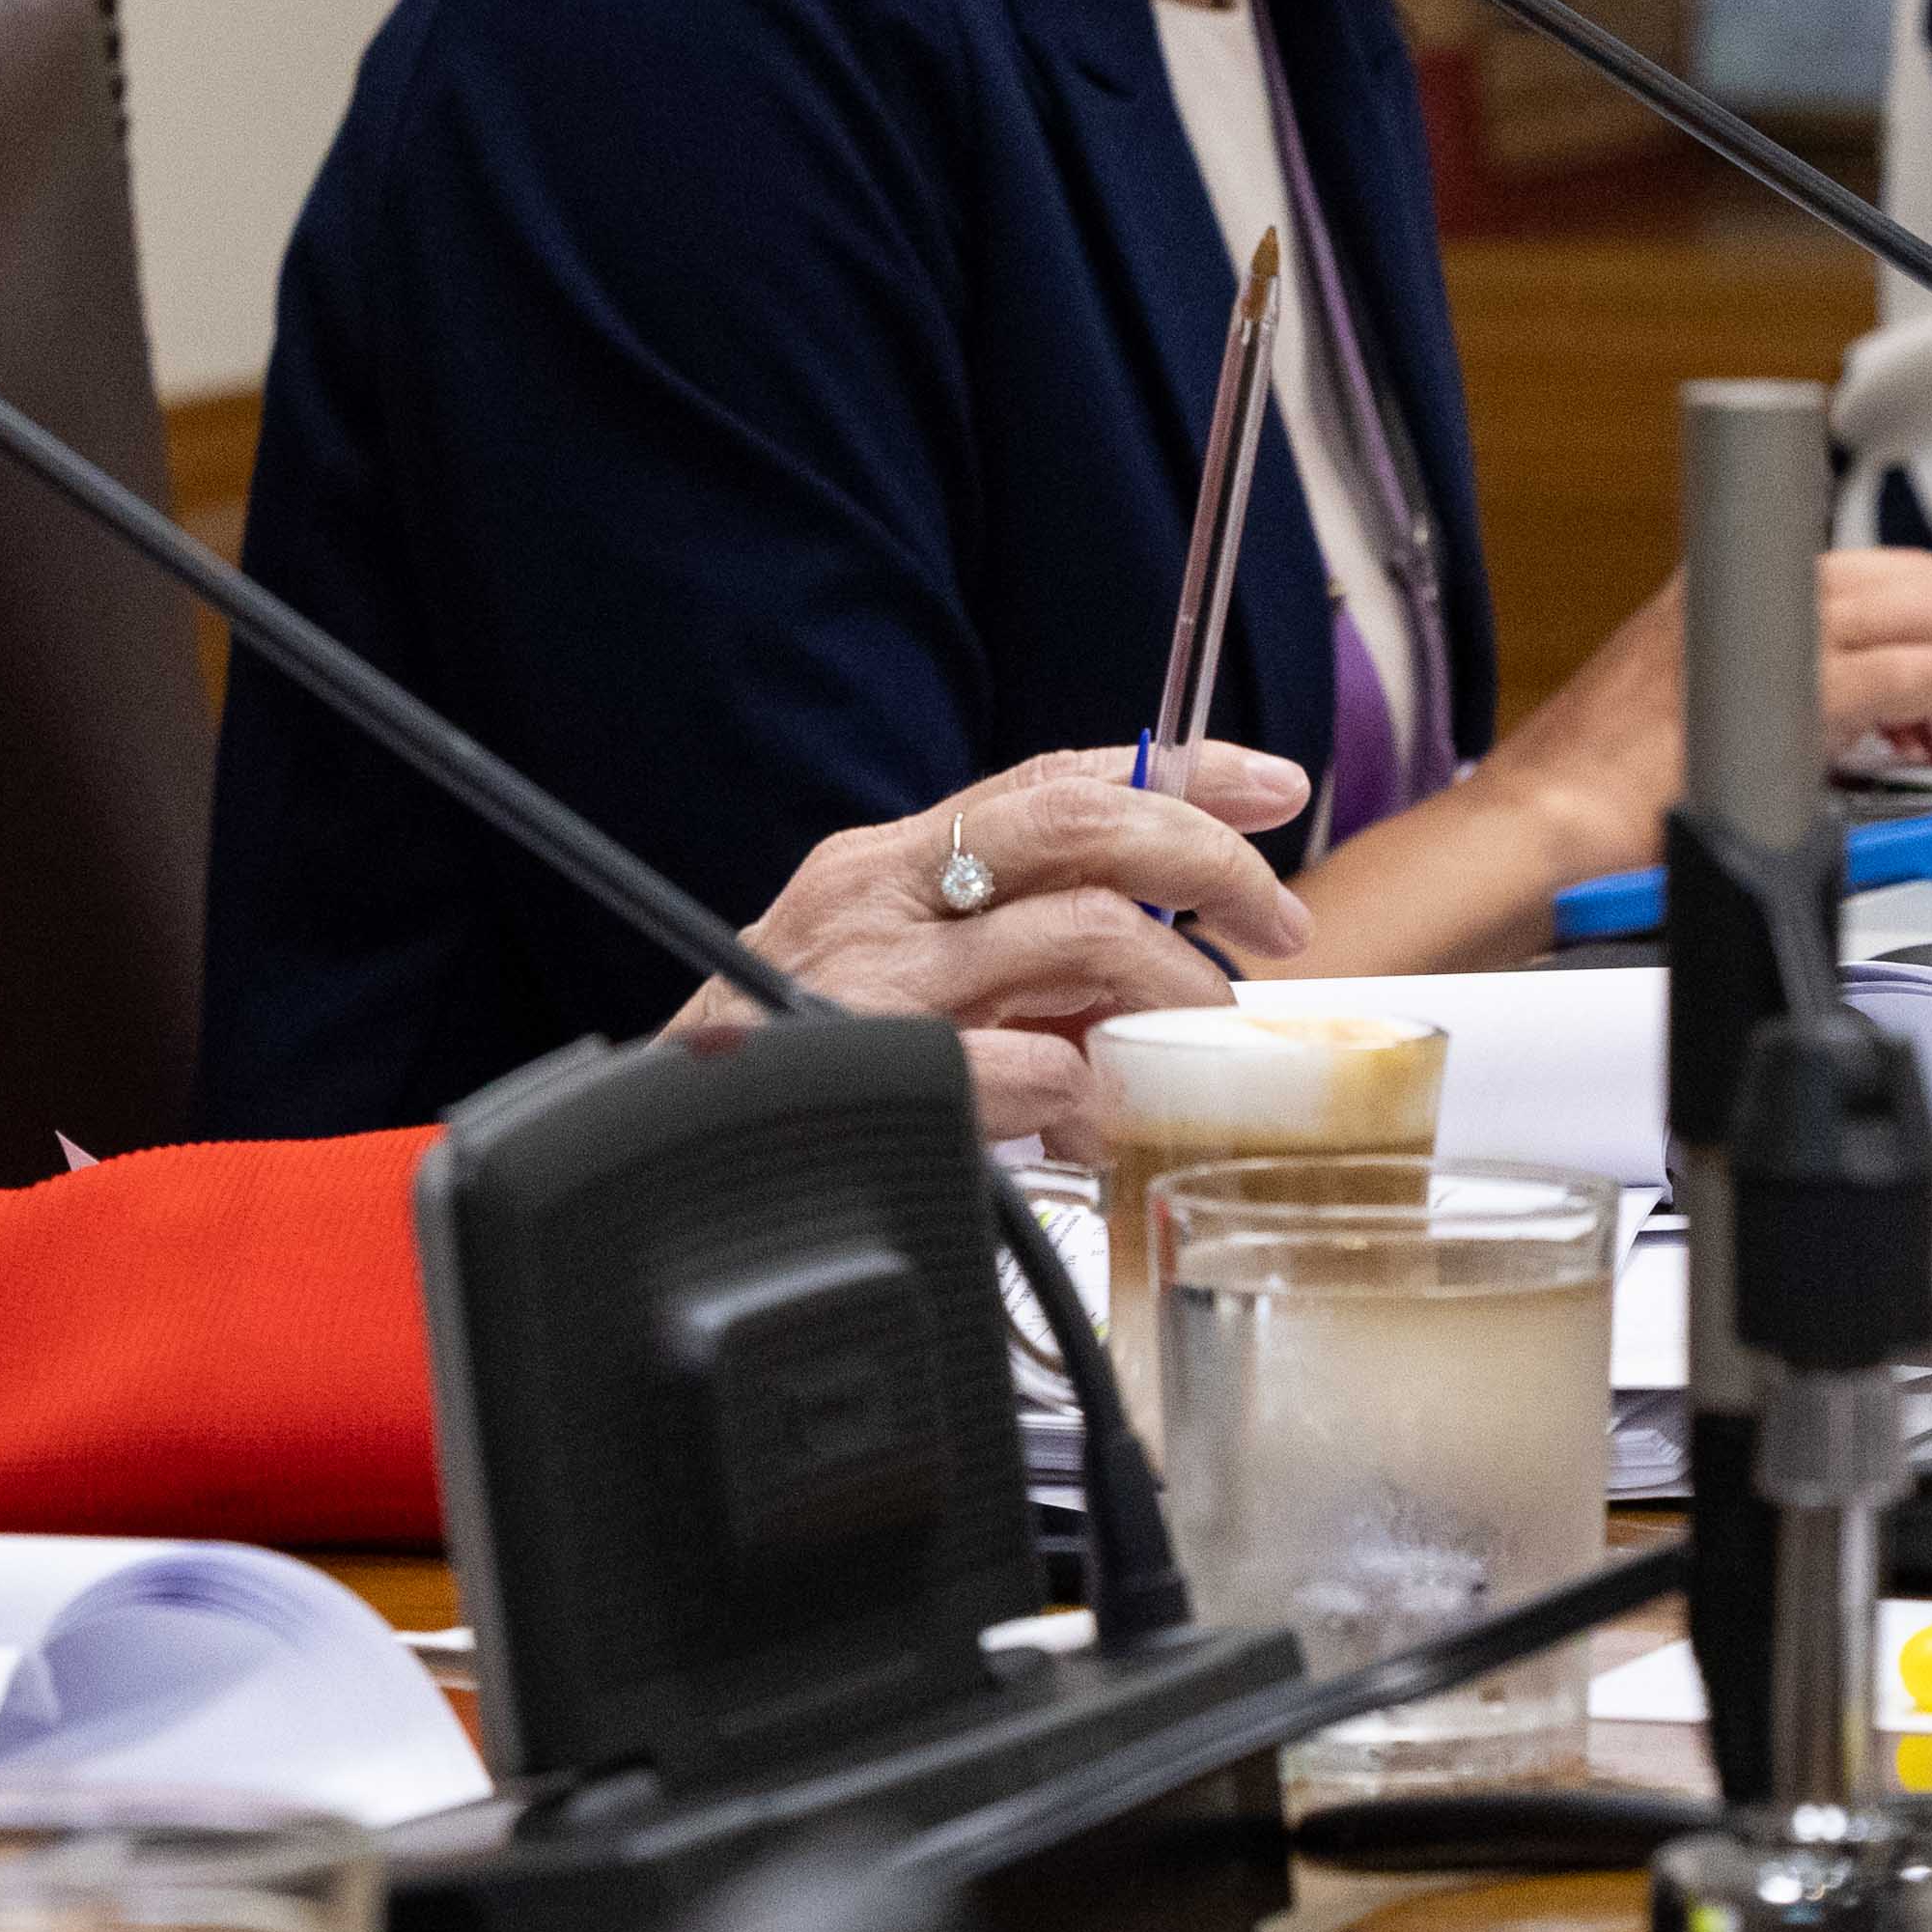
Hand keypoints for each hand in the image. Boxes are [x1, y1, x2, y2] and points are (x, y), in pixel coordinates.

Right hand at [673, 742, 1316, 1147]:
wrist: (656, 1158)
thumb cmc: (778, 1069)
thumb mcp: (886, 980)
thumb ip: (1002, 961)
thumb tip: (1142, 974)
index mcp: (883, 864)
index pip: (1053, 777)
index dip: (1180, 772)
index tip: (1275, 784)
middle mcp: (878, 900)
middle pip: (1079, 824)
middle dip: (1204, 859)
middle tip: (1274, 922)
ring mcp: (876, 979)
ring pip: (1085, 934)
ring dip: (1170, 993)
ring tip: (1185, 1052)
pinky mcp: (881, 1065)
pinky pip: (1033, 1062)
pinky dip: (1086, 1089)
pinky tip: (1087, 1123)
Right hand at [1458, 547, 1931, 867]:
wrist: (1540, 825)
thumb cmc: (1587, 791)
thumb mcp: (1679, 702)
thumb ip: (1756, 690)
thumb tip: (1842, 720)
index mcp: (1719, 585)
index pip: (1865, 570)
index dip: (1911, 631)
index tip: (1913, 700)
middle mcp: (1748, 587)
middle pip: (1913, 576)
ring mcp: (1771, 626)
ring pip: (1929, 606)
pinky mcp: (1793, 687)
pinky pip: (1914, 672)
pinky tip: (1930, 760)